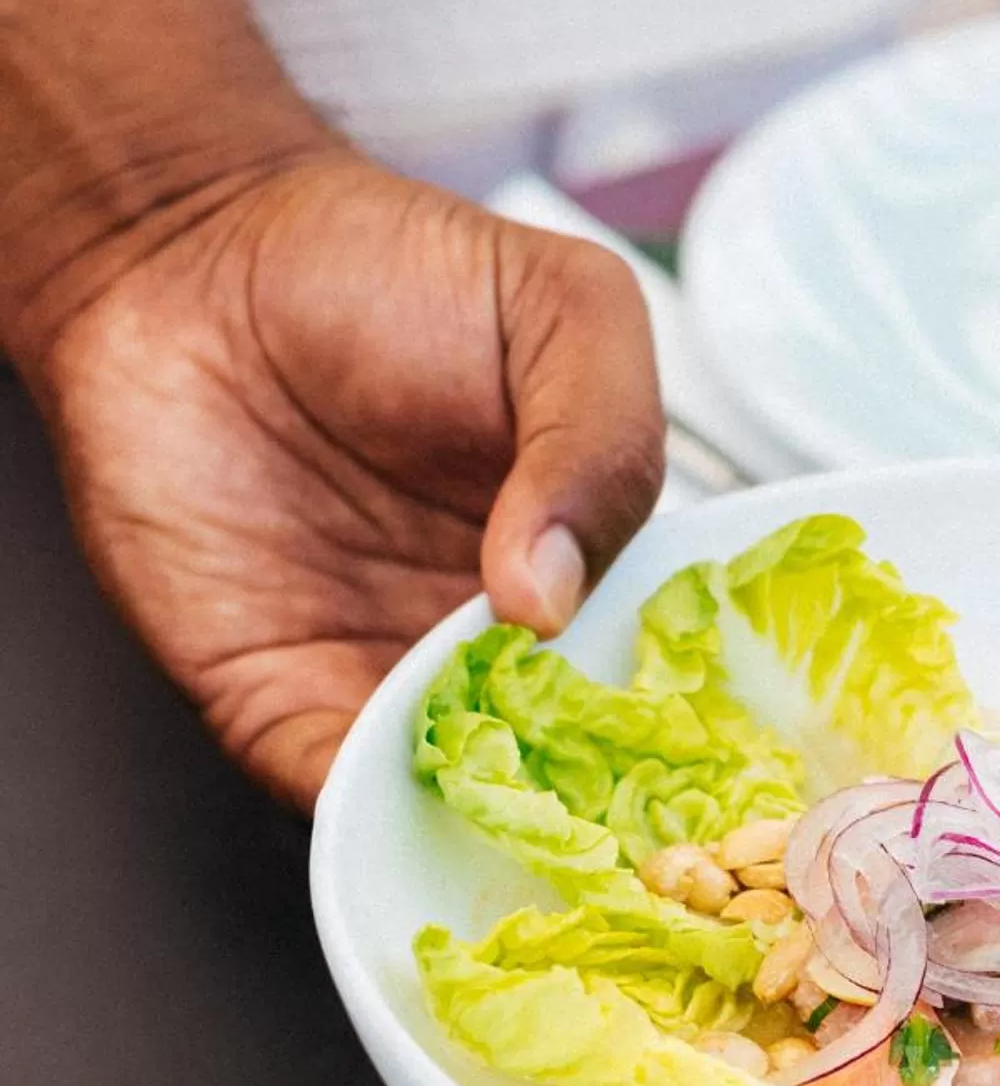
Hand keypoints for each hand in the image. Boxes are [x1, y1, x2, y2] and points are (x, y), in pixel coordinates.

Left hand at [34, 150, 663, 808]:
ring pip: (467, 803)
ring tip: (522, 827)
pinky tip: (404, 797)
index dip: (702, 727)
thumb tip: (555, 596)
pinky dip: (371, 815)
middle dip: (604, 809)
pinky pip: (338, 793)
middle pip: (580, 768)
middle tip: (628, 830)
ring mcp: (394, 677)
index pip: (673, 676)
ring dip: (495, 826)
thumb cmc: (386, 266)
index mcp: (594, 559)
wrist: (188, 255)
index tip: (725, 765)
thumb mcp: (559, 309)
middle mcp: (506, 641)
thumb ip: (601, 437)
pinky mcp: (280, 700)